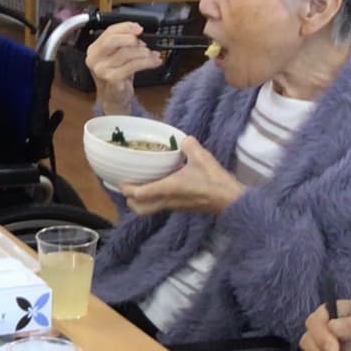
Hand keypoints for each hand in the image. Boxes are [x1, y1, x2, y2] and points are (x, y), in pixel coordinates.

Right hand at [85, 21, 161, 110]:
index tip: (139, 28)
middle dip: (132, 39)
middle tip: (144, 45)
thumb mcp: (118, 55)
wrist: (114, 98)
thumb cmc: (117, 74)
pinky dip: (147, 62)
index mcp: (94, 49)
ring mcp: (102, 70)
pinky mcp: (112, 79)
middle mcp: (94, 59)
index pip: (109, 32)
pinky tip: (155, 62)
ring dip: (144, 53)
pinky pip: (133, 66)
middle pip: (113, 40)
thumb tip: (138, 30)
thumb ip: (124, 42)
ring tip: (152, 56)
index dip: (125, 27)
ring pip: (126, 53)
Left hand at [118, 137, 241, 215]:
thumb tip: (183, 140)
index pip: (140, 193)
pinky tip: (159, 186)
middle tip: (128, 188)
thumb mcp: (201, 157)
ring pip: (150, 210)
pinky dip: (153, 199)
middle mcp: (167, 200)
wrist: (230, 199)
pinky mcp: (181, 208)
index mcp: (168, 188)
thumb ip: (189, 145)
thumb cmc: (214, 180)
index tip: (121, 182)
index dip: (128, 189)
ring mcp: (174, 206)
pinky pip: (161, 206)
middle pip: (140, 209)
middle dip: (131, 201)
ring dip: (141, 202)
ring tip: (140, 187)